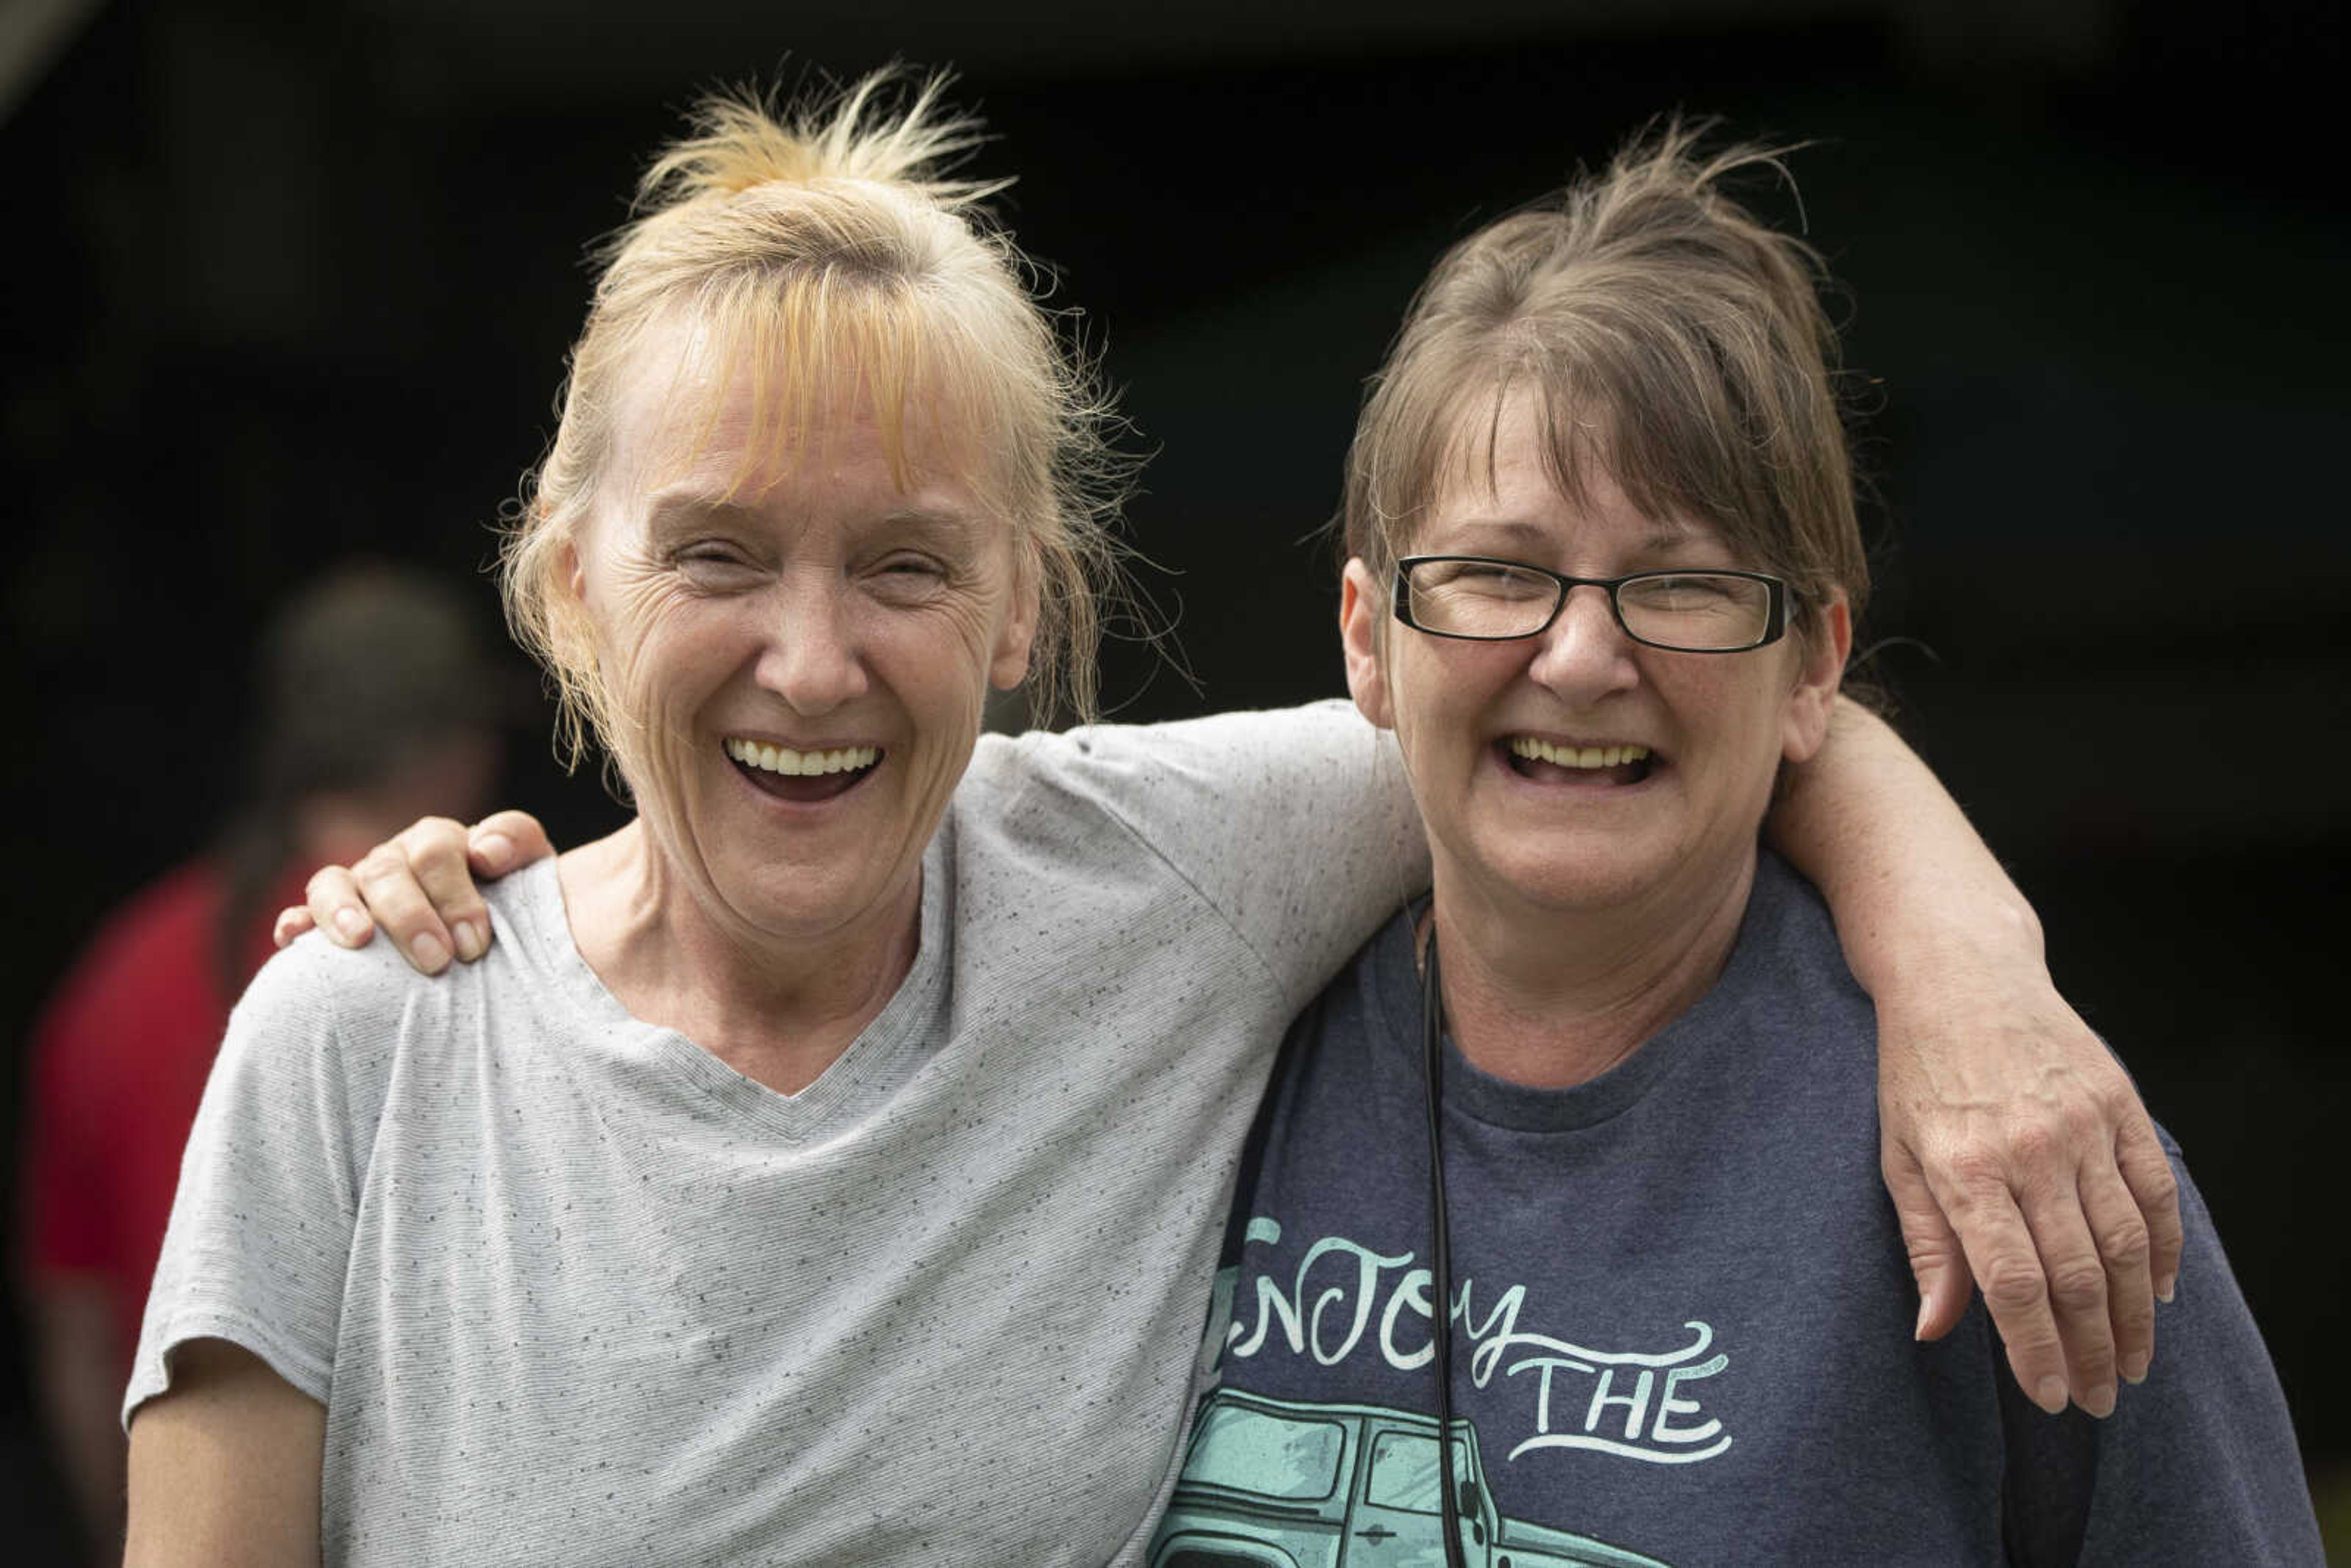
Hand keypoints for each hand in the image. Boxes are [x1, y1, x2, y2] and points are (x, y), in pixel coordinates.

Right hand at [272, 810, 555, 972]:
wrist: (496, 947)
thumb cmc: (513, 907)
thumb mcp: (530, 871)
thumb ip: (517, 844)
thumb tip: (485, 853)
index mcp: (439, 843)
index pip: (438, 850)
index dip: (455, 894)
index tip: (476, 943)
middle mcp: (393, 860)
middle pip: (387, 871)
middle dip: (411, 916)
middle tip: (438, 962)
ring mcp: (356, 890)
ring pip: (333, 884)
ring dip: (342, 910)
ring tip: (359, 939)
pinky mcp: (327, 923)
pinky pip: (299, 917)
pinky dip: (295, 925)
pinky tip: (293, 940)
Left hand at [1877, 940, 2182, 1420]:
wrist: (1960, 975)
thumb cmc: (1917, 1073)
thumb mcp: (1897, 1155)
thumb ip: (1926, 1245)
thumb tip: (1934, 1330)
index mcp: (1963, 1166)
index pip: (2013, 1282)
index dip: (2036, 1350)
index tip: (2051, 1397)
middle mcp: (2029, 1148)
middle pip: (2078, 1275)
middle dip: (2092, 1350)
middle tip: (2099, 1398)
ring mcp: (2082, 1124)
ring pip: (2128, 1244)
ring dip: (2136, 1317)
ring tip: (2131, 1363)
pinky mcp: (2120, 1104)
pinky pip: (2157, 1192)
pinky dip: (2166, 1250)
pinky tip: (2161, 1293)